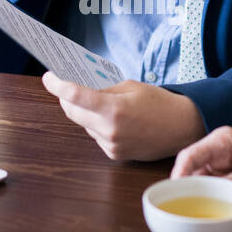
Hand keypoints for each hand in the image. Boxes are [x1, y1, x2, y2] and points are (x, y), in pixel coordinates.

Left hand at [41, 72, 204, 161]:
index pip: (75, 96)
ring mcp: (111, 144)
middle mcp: (109, 130)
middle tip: (65, 86)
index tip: (49, 77)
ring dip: (83, 112)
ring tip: (96, 101)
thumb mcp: (131, 87)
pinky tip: (110, 118)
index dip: (57, 85)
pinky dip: (96, 125)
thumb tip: (80, 88)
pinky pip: (95, 135)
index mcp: (114, 109)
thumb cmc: (160, 103)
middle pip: (72, 112)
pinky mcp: (114, 154)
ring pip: (83, 124)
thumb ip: (104, 89)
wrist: (182, 127)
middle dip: (66, 98)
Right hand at [171, 126, 231, 208]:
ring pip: (217, 192)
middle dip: (211, 195)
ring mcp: (231, 170)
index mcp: (221, 143)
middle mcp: (221, 156)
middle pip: (199, 178)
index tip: (176, 195)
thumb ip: (230, 183)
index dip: (178, 176)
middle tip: (217, 207)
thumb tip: (208, 194)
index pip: (188, 157)